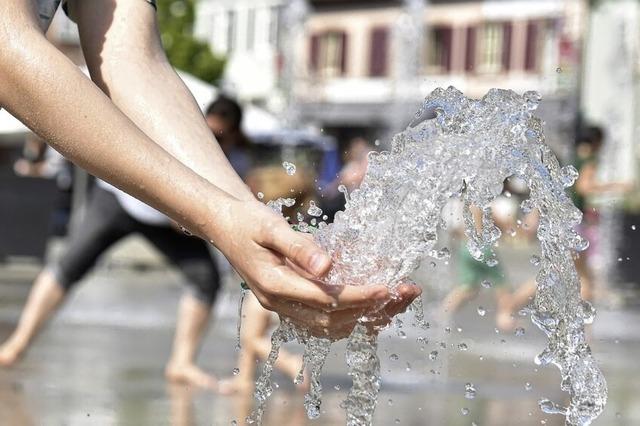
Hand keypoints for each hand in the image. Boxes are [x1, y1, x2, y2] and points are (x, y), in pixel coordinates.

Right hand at [208, 199, 420, 338]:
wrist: (222, 226)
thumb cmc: (246, 221)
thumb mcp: (270, 226)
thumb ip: (299, 247)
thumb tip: (328, 266)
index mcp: (274, 285)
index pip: (327, 299)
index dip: (361, 296)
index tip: (389, 287)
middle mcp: (278, 304)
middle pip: (334, 319)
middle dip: (373, 308)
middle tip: (407, 292)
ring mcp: (282, 307)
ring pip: (331, 326)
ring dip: (366, 317)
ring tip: (398, 301)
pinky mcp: (288, 304)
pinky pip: (323, 321)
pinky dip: (351, 317)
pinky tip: (372, 304)